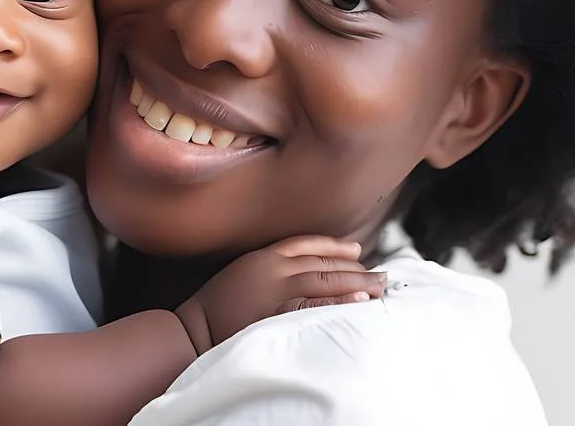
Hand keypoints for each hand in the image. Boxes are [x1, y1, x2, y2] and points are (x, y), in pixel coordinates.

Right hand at [174, 235, 383, 353]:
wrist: (193, 329)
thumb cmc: (216, 306)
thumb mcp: (243, 274)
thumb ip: (269, 269)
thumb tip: (301, 271)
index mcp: (265, 256)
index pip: (308, 244)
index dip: (336, 246)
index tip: (358, 249)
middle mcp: (273, 268)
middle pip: (323, 262)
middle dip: (356, 268)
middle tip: (381, 275)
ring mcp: (276, 291)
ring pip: (324, 280)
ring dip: (355, 282)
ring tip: (378, 287)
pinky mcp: (277, 313)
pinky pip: (313, 305)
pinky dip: (337, 301)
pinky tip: (356, 302)